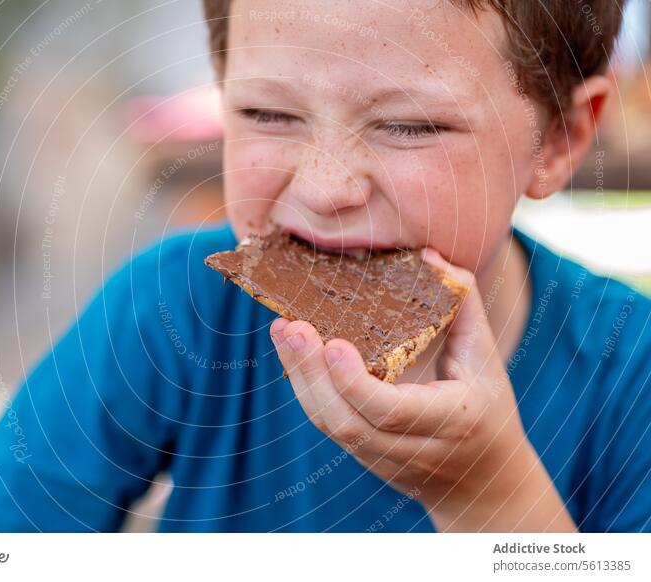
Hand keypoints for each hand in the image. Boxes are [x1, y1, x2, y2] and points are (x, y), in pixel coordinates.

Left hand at [270, 248, 575, 531]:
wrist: (481, 481)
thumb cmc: (487, 408)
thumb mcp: (487, 358)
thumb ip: (463, 304)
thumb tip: (430, 257)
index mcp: (451, 421)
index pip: (391, 412)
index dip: (355, 381)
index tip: (333, 342)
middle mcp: (412, 448)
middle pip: (347, 422)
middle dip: (312, 374)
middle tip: (291, 327)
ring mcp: (382, 458)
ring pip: (329, 425)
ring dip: (300, 377)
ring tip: (282, 332)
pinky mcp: (361, 455)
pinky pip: (327, 423)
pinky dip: (306, 386)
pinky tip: (293, 352)